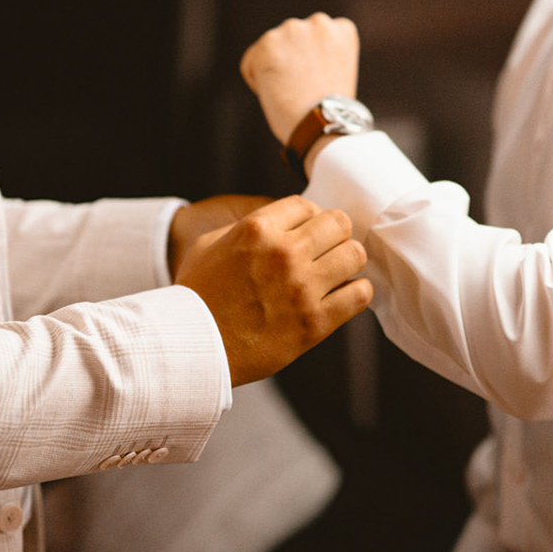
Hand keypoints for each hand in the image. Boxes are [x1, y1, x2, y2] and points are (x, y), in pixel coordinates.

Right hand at [174, 194, 371, 384]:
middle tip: (325, 252)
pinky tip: (343, 295)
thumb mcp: (210, 245)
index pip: (306, 205)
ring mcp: (302, 288)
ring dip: (347, 262)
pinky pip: (360, 294)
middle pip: (339, 223)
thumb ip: (246, 226)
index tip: (308, 233)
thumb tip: (281, 222)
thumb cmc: (197, 296)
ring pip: (355, 255)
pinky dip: (357, 292)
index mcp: (257, 229)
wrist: (192, 346)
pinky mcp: (314, 322)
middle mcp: (284, 253)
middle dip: (333, 235)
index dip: (310, 217)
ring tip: (336, 273)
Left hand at [239, 13, 359, 144]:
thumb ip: (318, 55)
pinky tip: (276, 94)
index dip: (314, 63)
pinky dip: (257, 80)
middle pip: (292, 39)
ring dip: (274, 68)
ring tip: (289, 92)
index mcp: (342, 29)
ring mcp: (292, 31)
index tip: (319, 81)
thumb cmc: (330, 111)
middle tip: (300, 88)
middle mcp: (319, 22)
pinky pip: (251, 63)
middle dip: (291, 60)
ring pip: (271, 48)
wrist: (322, 124)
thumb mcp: (336, 72)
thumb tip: (289, 57)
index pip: (316, 37)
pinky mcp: (267, 45)